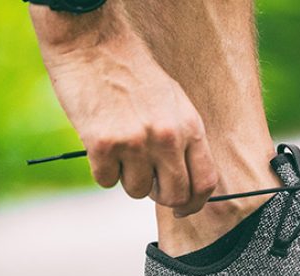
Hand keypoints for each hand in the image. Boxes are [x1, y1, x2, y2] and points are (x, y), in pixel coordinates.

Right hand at [30, 4, 216, 215]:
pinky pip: (105, 180)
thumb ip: (182, 140)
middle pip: (174, 195)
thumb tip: (183, 182)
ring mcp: (137, 142)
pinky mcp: (104, 144)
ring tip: (120, 147)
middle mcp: (168, 137)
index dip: (195, 202)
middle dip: (160, 196)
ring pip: (137, 190)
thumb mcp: (172, 102)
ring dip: (127, 178)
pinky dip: (101, 169)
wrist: (93, 42)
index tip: (185, 208)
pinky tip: (100, 142)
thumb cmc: (132, 72)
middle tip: (148, 184)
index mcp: (190, 126)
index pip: (206, 181)